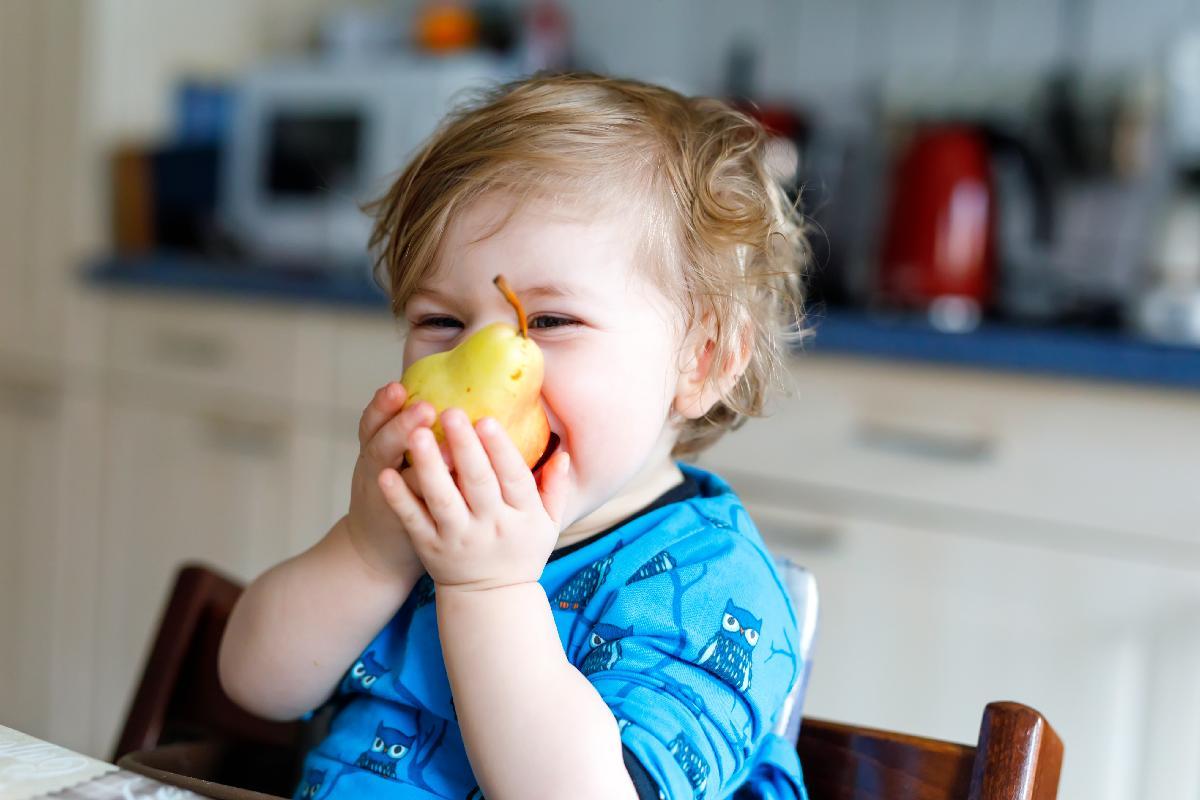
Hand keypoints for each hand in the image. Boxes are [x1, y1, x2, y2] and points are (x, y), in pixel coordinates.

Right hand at [346, 381, 435, 581]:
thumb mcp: (390, 456)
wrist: (377, 550)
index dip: (382, 404)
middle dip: (400, 425)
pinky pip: (416, 510)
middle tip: (425, 408)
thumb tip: (446, 388)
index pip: (372, 421)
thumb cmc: (394, 491)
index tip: (398, 385)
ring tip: (445, 450)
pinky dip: (430, 499)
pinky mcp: (408, 524)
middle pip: (380, 444)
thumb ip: (409, 427)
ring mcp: (388, 499)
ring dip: (420, 463)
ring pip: (397, 479)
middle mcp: (376, 470)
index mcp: (374, 448)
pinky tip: (453, 488)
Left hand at [377, 407, 570, 592]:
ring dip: (430, 466)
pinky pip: (414, 520)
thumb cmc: (520, 552)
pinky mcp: (431, 548)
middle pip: (478, 483)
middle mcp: (491, 526)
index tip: (486, 419)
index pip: (514, 478)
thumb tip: (563, 452)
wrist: (491, 600)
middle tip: (450, 412)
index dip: (501, 449)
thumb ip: (555, 488)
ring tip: (415, 434)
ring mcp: (458, 538)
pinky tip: (387, 475)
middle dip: (465, 447)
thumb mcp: (548, 525)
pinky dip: (400, 499)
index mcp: (523, 516)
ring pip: (443, 499)